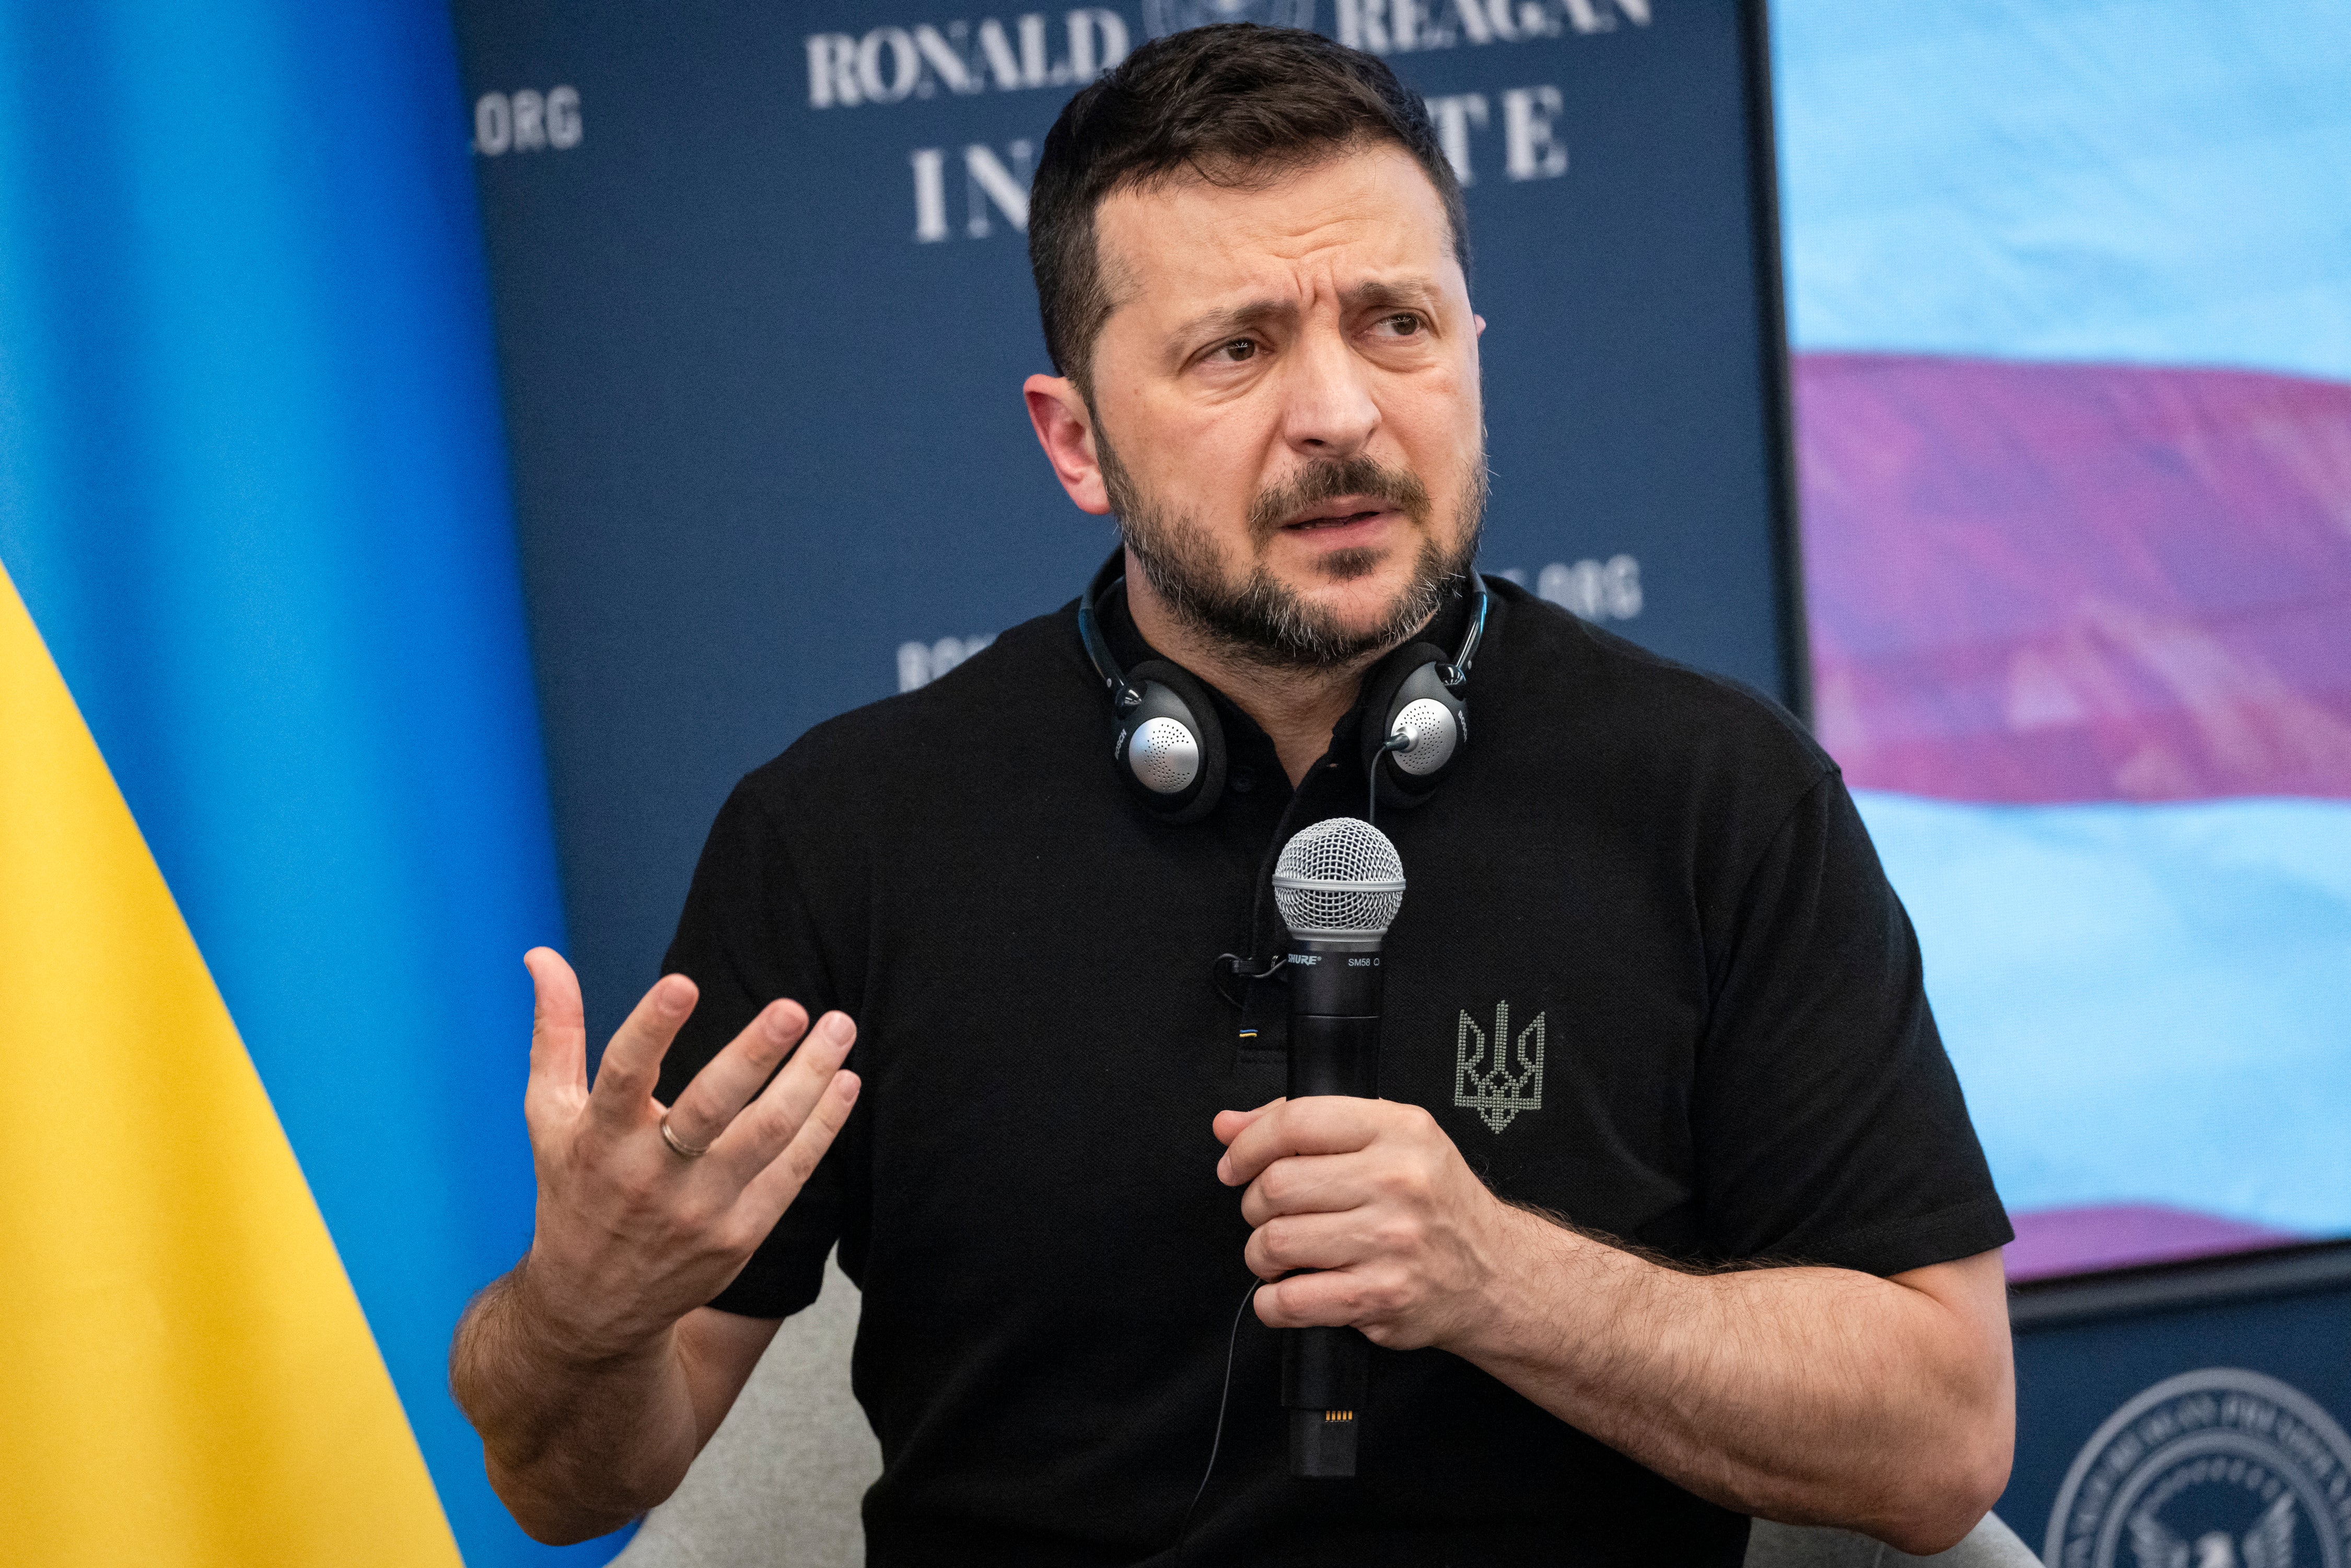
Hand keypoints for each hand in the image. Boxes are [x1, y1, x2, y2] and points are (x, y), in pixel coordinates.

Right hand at [515, 947, 858, 1360]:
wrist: (591, 1309)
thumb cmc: (572, 1191)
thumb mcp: (550, 1116)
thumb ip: (556, 1033)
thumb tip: (542, 954)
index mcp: (598, 1139)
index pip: (623, 1076)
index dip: (651, 1030)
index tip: (683, 983)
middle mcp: (648, 1176)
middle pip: (709, 1110)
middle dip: (754, 1057)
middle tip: (795, 1009)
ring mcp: (698, 1211)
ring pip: (766, 1139)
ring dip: (810, 1082)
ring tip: (840, 1029)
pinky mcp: (739, 1236)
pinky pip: (791, 1174)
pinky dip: (823, 1127)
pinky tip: (844, 1082)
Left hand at [1214, 1096, 1519, 1351]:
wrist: (1494, 1274)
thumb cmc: (1433, 1204)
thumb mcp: (1388, 1142)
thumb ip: (1305, 1127)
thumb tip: (1227, 1125)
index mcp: (1398, 1130)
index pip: (1296, 1121)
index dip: (1248, 1144)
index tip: (1234, 1165)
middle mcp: (1397, 1181)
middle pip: (1276, 1186)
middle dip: (1255, 1206)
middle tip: (1270, 1215)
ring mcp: (1390, 1242)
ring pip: (1275, 1242)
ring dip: (1262, 1255)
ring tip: (1284, 1255)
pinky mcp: (1380, 1296)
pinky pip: (1290, 1300)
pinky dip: (1272, 1302)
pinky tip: (1288, 1293)